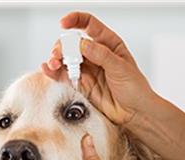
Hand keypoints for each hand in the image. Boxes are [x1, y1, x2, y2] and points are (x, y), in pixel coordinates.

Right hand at [42, 12, 158, 125]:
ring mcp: (87, 70)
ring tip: (54, 64)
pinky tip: (48, 70)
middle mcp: (96, 54)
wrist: (135, 113)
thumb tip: (82, 44)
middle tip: (60, 55)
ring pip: (66, 59)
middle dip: (62, 46)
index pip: (89, 25)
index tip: (63, 23)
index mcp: (108, 44)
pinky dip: (54, 73)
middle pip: (72, 43)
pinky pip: (64, 75)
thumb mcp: (121, 68)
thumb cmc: (135, 89)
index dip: (75, 20)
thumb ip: (101, 55)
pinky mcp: (81, 84)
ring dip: (56, 60)